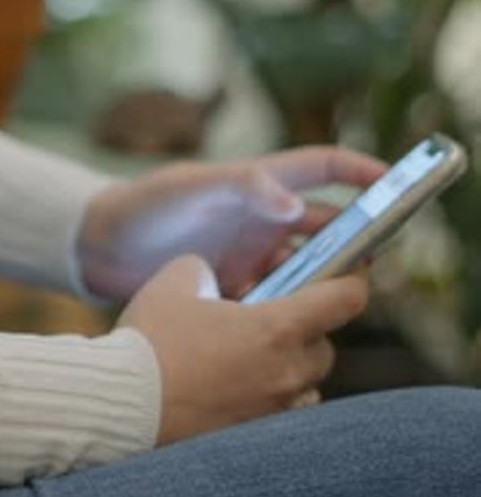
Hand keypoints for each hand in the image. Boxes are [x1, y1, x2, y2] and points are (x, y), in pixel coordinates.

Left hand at [78, 146, 384, 300]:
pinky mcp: (238, 288)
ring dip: (323, 283)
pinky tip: (293, 328)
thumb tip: (296, 208)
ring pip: (307, 269)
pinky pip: (277, 300)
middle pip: (327, 227)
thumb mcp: (192, 187)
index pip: (323, 168)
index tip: (396, 182)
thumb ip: (243, 189)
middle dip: (354, 241)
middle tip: (372, 265)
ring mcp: (254, 254)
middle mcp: (266, 219)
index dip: (361, 172)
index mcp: (261, 184)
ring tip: (335, 305)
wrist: (101, 248)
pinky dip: (289, 311)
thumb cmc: (146, 204)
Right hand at [119, 255, 368, 444]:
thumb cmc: (150, 340)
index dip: (352, 280)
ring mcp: (273, 413)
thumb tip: (213, 280)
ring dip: (288, 370)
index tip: (348, 272)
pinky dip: (268, 402)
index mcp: (277, 329)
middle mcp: (286, 373)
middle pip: (324, 347)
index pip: (347, 299)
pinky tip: (233, 392)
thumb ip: (209, 270)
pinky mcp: (253, 440)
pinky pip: (280, 417)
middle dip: (304, 331)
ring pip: (305, 386)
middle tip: (269, 321)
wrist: (119, 406)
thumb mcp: (178, 280)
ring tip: (249, 362)